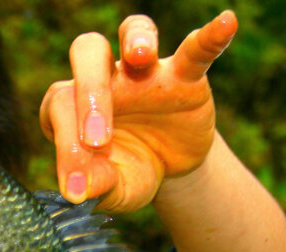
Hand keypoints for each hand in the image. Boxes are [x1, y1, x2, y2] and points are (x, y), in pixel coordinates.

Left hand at [40, 10, 237, 212]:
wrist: (169, 172)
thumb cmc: (129, 175)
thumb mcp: (112, 190)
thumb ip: (95, 187)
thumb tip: (80, 192)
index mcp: (71, 107)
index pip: (60, 108)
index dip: (64, 146)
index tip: (77, 186)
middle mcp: (102, 79)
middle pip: (87, 55)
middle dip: (90, 93)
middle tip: (98, 139)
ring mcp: (143, 72)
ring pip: (132, 32)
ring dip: (137, 39)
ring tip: (141, 55)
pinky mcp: (184, 75)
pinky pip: (196, 50)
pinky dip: (210, 38)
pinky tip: (225, 24)